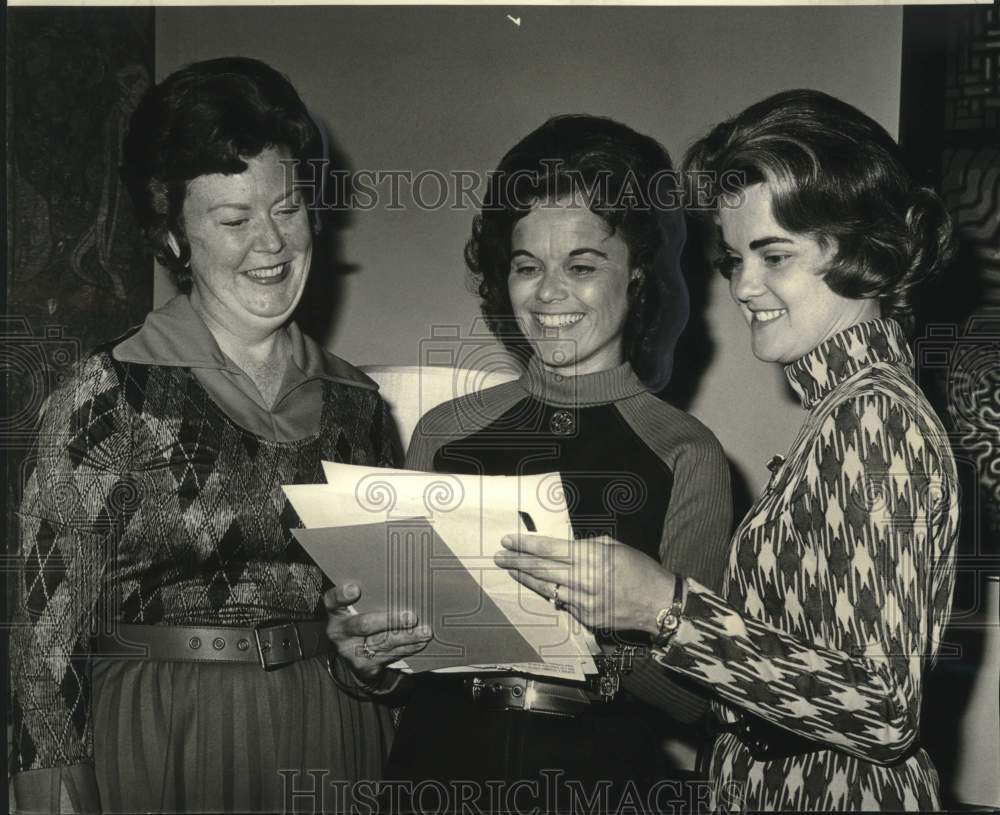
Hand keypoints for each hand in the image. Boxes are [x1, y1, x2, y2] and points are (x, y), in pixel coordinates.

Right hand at [323, 583, 431, 681]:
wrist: (353, 654)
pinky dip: (408, 648)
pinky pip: (390, 656)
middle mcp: (340, 633)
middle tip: (411, 617)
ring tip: (425, 631)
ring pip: (382, 642)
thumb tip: (400, 579)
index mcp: (336, 612)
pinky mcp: (365, 666)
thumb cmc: (360, 618)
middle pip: (363, 625)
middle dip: (389, 621)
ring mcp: (351, 652)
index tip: (354, 589)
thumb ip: (369, 595)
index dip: (342, 595)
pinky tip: (420, 642)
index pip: (333, 601)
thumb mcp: (356, 606)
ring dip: (407, 637)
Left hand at [494, 533, 676, 633]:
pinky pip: (563, 603)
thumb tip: (564, 548)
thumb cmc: (640, 569)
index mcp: (592, 557)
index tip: (508, 541)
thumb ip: (587, 546)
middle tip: (499, 557)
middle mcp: (585, 579)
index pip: (550, 549)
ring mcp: (584, 602)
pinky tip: (540, 587)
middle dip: (517, 562)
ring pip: (547, 589)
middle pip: (542, 569)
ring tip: (510, 571)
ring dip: (527, 580)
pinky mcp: (586, 618)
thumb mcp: (615, 546)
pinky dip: (551, 594)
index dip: (526, 545)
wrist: (659, 604)